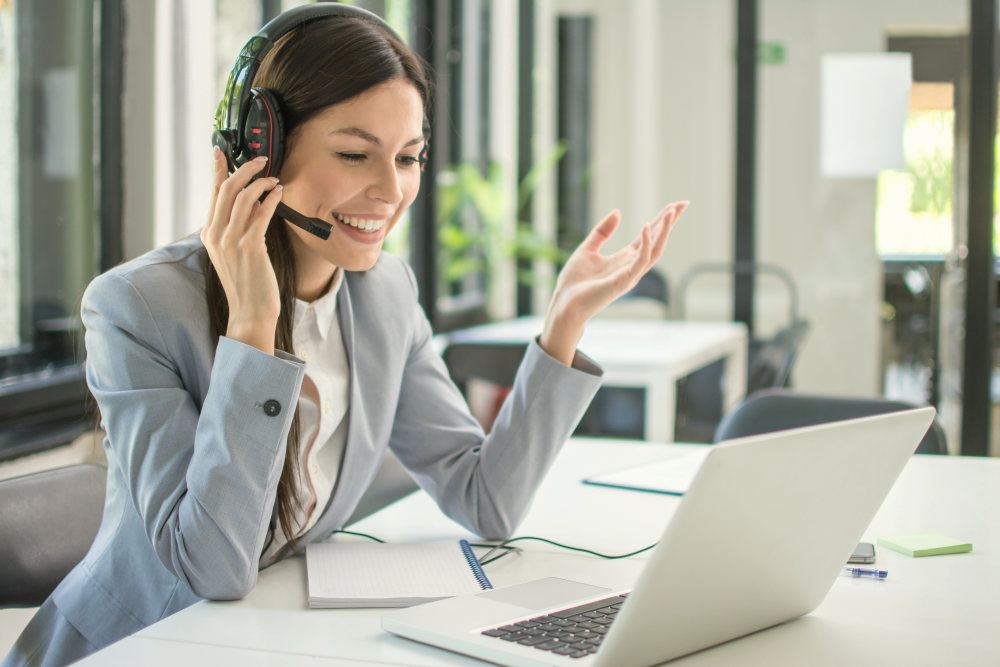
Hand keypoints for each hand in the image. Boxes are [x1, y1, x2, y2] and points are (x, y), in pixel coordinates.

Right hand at [201, 149, 283, 353]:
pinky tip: (278, 193)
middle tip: (261, 160)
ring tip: (274, 179)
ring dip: (260, 183)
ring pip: (242, 198)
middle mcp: (216, 235)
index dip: (218, 170)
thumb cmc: (248, 281)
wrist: (250, 310)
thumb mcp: (238, 249)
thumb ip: (242, 224)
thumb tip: (254, 199)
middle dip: (244, 169)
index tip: (220, 151)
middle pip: (226, 189)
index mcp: (209, 234)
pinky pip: (260, 214)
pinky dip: (270, 199)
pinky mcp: (250, 247)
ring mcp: (231, 241)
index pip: (213, 194)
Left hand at [539, 201, 687, 364]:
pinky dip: (645, 244)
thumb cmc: (575, 282)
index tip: (674, 206)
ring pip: (655, 251)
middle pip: (657, 241)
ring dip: (664, 231)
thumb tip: (618, 211)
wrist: (565, 304)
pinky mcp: (623, 281)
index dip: (661, 221)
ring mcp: (630, 275)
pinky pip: (640, 261)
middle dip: (669, 223)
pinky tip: (646, 226)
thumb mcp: (587, 249)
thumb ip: (602, 231)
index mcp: (624, 259)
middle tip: (683, 203)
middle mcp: (631, 266)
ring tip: (671, 212)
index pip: (648, 237)